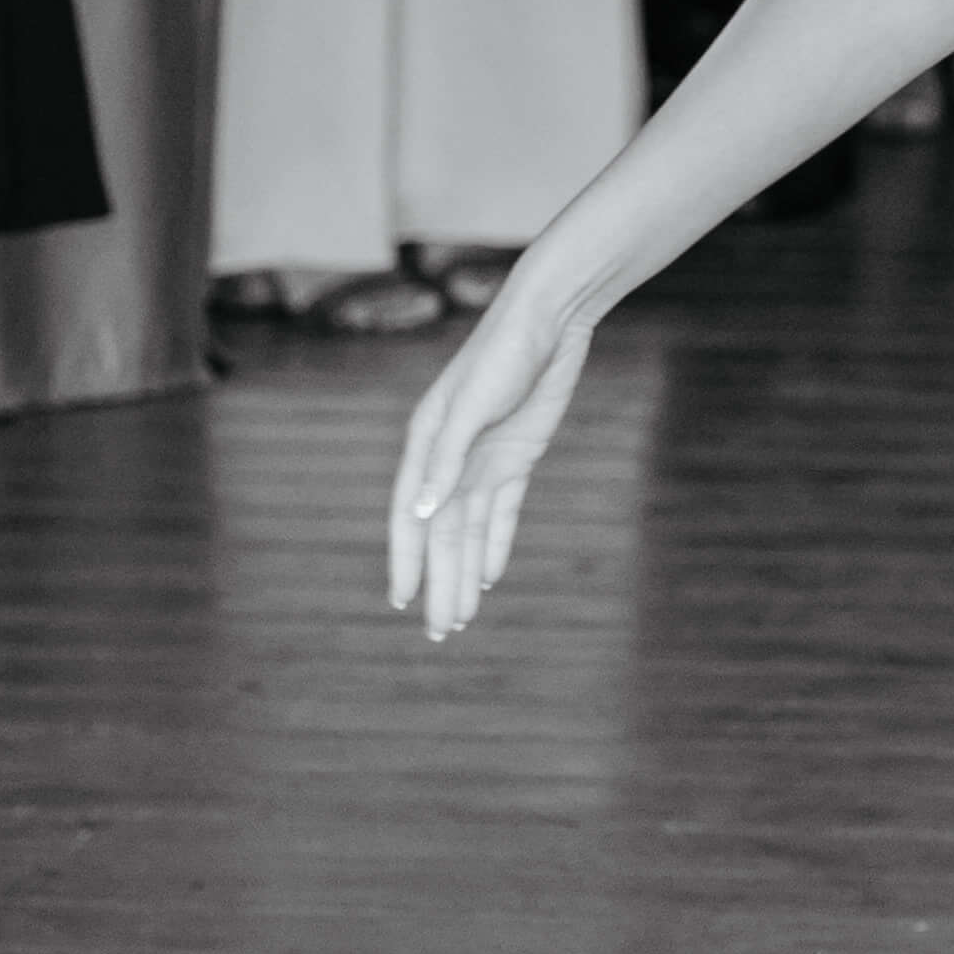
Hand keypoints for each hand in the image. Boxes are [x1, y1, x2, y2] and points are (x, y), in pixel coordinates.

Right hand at [390, 282, 595, 638]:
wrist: (550, 319)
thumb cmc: (504, 352)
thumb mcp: (472, 405)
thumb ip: (445, 460)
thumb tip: (420, 515)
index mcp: (427, 444)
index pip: (410, 516)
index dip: (406, 559)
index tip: (403, 601)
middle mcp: (450, 458)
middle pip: (442, 534)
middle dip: (440, 583)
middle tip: (440, 634)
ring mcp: (483, 459)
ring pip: (471, 531)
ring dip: (465, 574)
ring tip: (462, 618)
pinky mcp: (516, 456)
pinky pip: (501, 512)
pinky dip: (495, 544)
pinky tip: (488, 575)